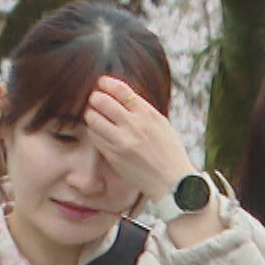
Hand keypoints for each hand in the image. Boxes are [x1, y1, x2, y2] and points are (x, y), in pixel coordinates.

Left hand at [82, 75, 194, 201]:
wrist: (173, 182)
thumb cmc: (169, 152)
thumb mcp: (161, 124)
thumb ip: (142, 110)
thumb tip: (121, 95)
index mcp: (148, 114)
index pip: (121, 90)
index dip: (106, 83)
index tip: (101, 83)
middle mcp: (134, 125)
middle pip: (102, 101)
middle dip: (95, 98)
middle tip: (94, 100)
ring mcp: (122, 141)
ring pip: (93, 118)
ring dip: (90, 114)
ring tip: (93, 115)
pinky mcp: (113, 155)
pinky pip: (94, 136)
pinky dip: (93, 131)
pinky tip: (97, 131)